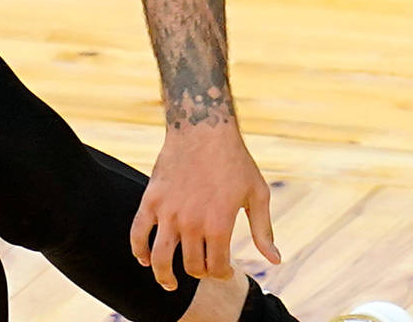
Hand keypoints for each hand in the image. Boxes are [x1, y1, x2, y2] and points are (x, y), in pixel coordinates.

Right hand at [129, 124, 279, 289]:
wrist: (204, 128)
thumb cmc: (235, 160)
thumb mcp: (257, 194)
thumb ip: (263, 230)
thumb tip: (274, 260)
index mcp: (218, 225)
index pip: (216, 268)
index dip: (222, 274)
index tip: (224, 271)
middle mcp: (191, 223)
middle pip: (191, 266)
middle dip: (200, 272)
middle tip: (204, 268)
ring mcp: (168, 213)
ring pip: (160, 259)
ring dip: (164, 277)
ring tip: (169, 283)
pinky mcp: (151, 200)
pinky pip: (138, 233)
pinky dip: (138, 250)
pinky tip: (144, 259)